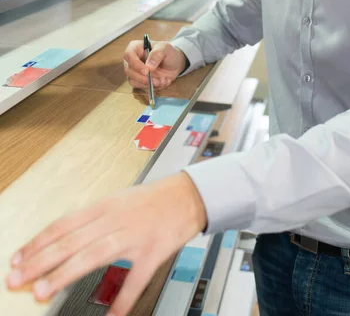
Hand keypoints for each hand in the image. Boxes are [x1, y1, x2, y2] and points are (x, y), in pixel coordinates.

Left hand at [6, 173, 206, 315]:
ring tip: (43, 292)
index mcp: (104, 206)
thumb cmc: (152, 199)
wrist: (188, 195)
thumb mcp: (118, 201)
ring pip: (93, 255)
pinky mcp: (153, 252)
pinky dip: (122, 300)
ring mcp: (134, 236)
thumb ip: (93, 220)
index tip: (17, 258)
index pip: (63, 224)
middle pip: (71, 241)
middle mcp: (115, 220)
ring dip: (65, 274)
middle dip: (40, 261)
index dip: (38, 242)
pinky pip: (135, 280)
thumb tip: (64, 238)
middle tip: (17, 279)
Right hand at [123, 40, 187, 89]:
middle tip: (156, 80)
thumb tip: (149, 66)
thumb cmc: (168, 52)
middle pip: (129, 71)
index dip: (135, 64)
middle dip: (142, 78)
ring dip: (148, 84)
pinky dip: (153, 87)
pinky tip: (163, 82)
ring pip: (133, 81)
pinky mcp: (140, 81)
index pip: (128, 55)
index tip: (146, 71)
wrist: (174, 63)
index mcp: (136, 48)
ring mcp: (135, 72)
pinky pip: (141, 87)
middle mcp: (132, 60)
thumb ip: (157, 54)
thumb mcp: (165, 48)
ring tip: (162, 81)